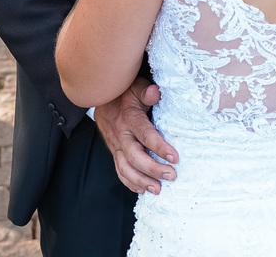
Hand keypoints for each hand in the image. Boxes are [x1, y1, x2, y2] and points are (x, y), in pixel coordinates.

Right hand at [93, 77, 177, 194]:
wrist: (100, 96)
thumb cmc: (124, 92)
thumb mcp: (135, 86)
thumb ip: (146, 91)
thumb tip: (155, 93)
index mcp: (129, 118)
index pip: (145, 135)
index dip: (160, 147)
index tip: (175, 158)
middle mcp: (120, 134)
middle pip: (134, 157)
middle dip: (153, 169)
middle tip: (171, 176)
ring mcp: (115, 145)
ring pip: (125, 168)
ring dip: (141, 181)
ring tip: (158, 190)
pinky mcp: (114, 152)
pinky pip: (119, 170)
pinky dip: (130, 182)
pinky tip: (142, 189)